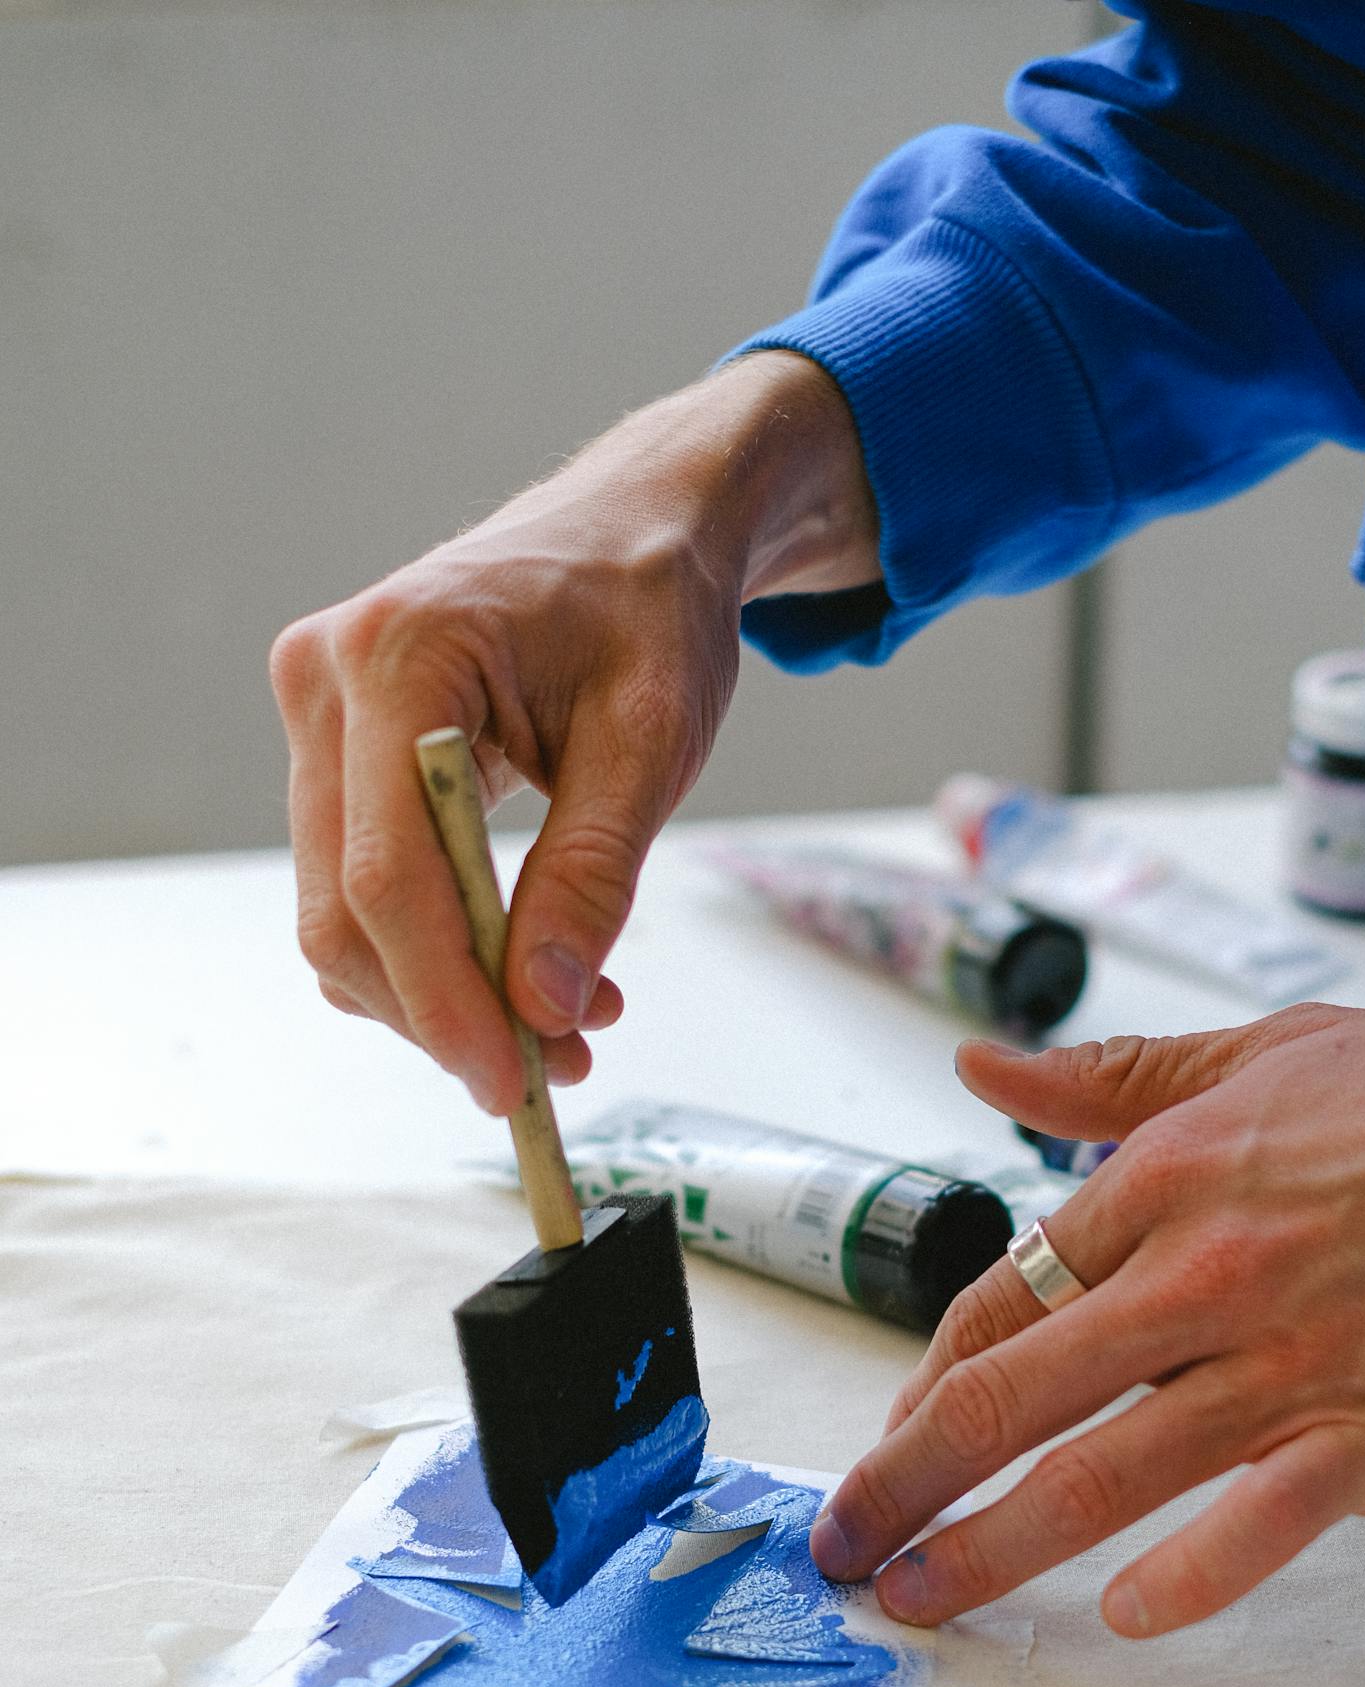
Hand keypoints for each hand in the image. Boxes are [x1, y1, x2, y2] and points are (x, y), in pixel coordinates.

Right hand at [270, 353, 878, 1112]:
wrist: (632, 529)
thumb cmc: (648, 609)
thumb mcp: (651, 741)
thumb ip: (594, 874)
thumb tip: (545, 1010)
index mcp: (398, 653)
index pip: (388, 873)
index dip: (443, 996)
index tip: (510, 1083)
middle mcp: (325, 680)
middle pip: (344, 910)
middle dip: (444, 1013)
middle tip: (553, 1074)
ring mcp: (317, 716)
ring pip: (343, 914)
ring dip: (442, 996)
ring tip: (563, 1026)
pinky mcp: (336, 753)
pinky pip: (361, 886)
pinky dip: (434, 954)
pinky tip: (525, 972)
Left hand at [810, 963, 1364, 1635]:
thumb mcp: (1265, 1052)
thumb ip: (1115, 1081)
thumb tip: (987, 1067)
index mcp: (1167, 1181)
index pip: (998, 1299)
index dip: (923, 1383)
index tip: (891, 1439)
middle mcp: (1202, 1274)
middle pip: (1007, 1397)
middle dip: (904, 1484)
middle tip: (846, 1547)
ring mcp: (1287, 1360)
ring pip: (1098, 1473)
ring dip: (989, 1550)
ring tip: (923, 1598)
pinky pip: (1260, 1520)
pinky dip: (1190, 1575)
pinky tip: (1127, 1617)